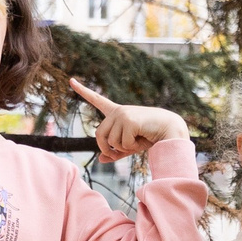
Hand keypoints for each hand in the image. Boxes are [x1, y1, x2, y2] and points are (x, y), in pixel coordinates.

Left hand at [68, 78, 188, 162]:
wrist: (170, 130)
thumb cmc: (150, 137)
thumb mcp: (129, 146)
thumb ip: (115, 152)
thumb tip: (100, 160)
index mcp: (116, 113)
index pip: (97, 100)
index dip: (83, 91)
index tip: (71, 80)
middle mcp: (118, 111)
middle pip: (99, 135)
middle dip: (107, 149)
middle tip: (119, 153)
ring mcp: (123, 114)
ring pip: (110, 142)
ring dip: (123, 149)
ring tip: (137, 141)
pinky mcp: (129, 120)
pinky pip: (122, 143)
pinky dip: (132, 147)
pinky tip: (142, 139)